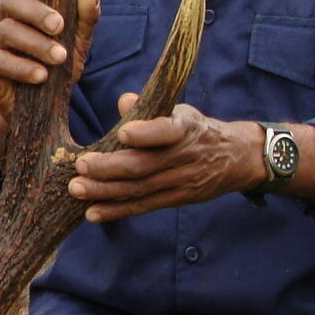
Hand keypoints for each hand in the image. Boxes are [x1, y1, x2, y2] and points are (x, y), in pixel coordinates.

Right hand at [0, 0, 99, 127]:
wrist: (40, 108)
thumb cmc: (57, 67)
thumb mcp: (77, 43)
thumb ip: (85, 17)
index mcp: (24, 6)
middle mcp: (4, 16)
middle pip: (11, 0)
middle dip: (36, 11)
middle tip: (59, 26)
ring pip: (7, 30)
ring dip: (35, 44)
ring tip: (59, 58)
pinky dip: (20, 67)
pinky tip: (40, 76)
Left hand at [67, 95, 264, 221]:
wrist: (237, 158)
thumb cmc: (197, 129)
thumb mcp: (181, 111)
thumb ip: (150, 108)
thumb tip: (124, 101)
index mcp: (185, 129)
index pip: (166, 131)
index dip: (146, 134)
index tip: (123, 133)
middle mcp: (182, 157)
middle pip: (144, 166)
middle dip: (109, 168)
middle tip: (81, 166)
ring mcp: (179, 182)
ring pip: (139, 189)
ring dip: (105, 192)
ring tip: (77, 189)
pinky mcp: (175, 199)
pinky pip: (143, 206)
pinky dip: (117, 210)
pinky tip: (92, 212)